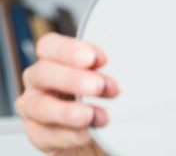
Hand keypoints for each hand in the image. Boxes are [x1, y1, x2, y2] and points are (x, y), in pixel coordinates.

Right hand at [15, 33, 118, 154]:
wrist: (95, 134)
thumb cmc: (102, 97)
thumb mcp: (109, 78)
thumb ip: (110, 70)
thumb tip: (135, 64)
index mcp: (54, 60)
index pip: (49, 46)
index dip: (69, 50)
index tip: (99, 59)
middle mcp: (40, 81)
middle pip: (43, 73)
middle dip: (73, 79)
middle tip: (99, 86)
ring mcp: (35, 108)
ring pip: (40, 106)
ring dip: (69, 111)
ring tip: (96, 116)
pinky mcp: (39, 134)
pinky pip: (47, 135)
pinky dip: (69, 135)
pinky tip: (88, 134)